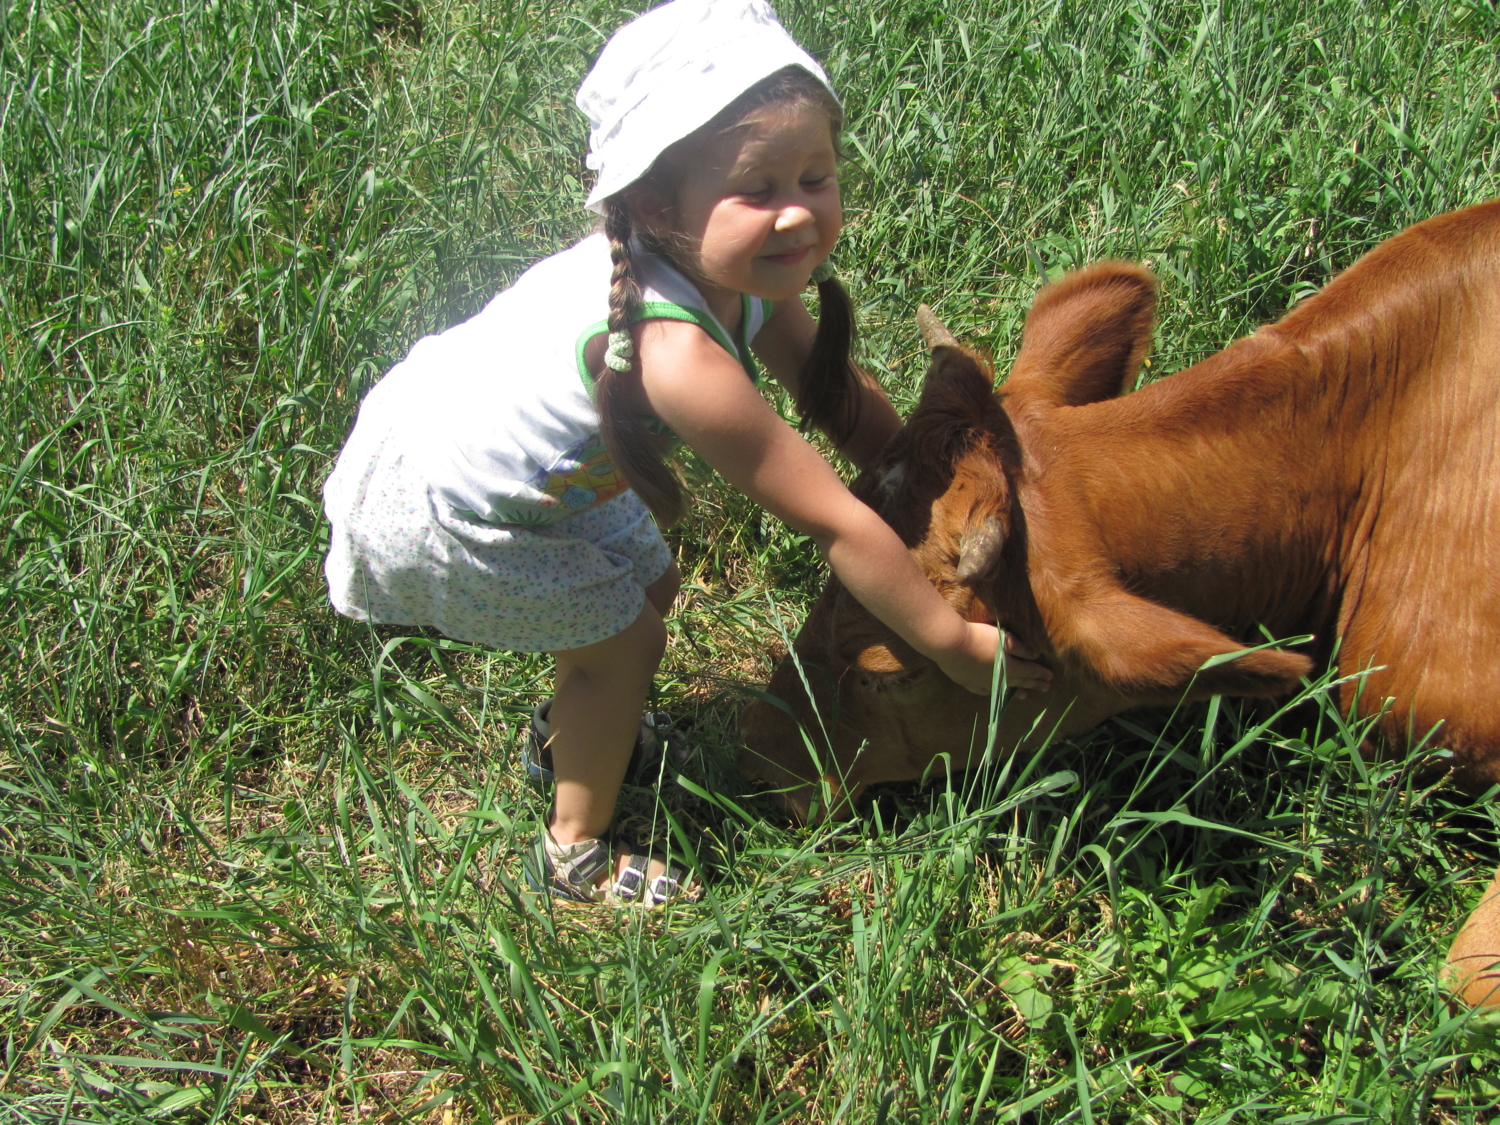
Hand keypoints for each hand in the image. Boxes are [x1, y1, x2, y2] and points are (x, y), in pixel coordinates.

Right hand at [936, 623, 1053, 696]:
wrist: (950, 645)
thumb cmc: (980, 638)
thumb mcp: (1005, 639)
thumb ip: (1022, 648)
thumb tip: (1036, 656)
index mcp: (1011, 668)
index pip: (1030, 671)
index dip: (1041, 673)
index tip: (1051, 677)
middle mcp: (999, 679)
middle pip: (1020, 681)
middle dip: (1033, 684)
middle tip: (1045, 688)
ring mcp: (982, 682)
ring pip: (1003, 689)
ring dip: (1015, 691)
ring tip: (1024, 696)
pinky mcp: (967, 681)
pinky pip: (984, 690)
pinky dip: (992, 692)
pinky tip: (992, 692)